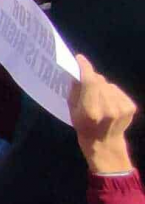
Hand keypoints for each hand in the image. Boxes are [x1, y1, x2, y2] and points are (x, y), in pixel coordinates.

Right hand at [69, 54, 136, 173]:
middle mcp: (109, 108)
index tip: (79, 59)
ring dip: (102, 86)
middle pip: (99, 81)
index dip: (85, 68)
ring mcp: (122, 108)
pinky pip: (117, 90)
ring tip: (98, 97)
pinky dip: (111, 93)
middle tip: (86, 82)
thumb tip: (79, 73)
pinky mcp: (131, 107)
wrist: (105, 145)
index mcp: (91, 111)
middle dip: (92, 78)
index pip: (89, 82)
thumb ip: (75, 91)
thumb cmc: (84, 127)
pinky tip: (109, 103)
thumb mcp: (72, 111)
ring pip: (109, 85)